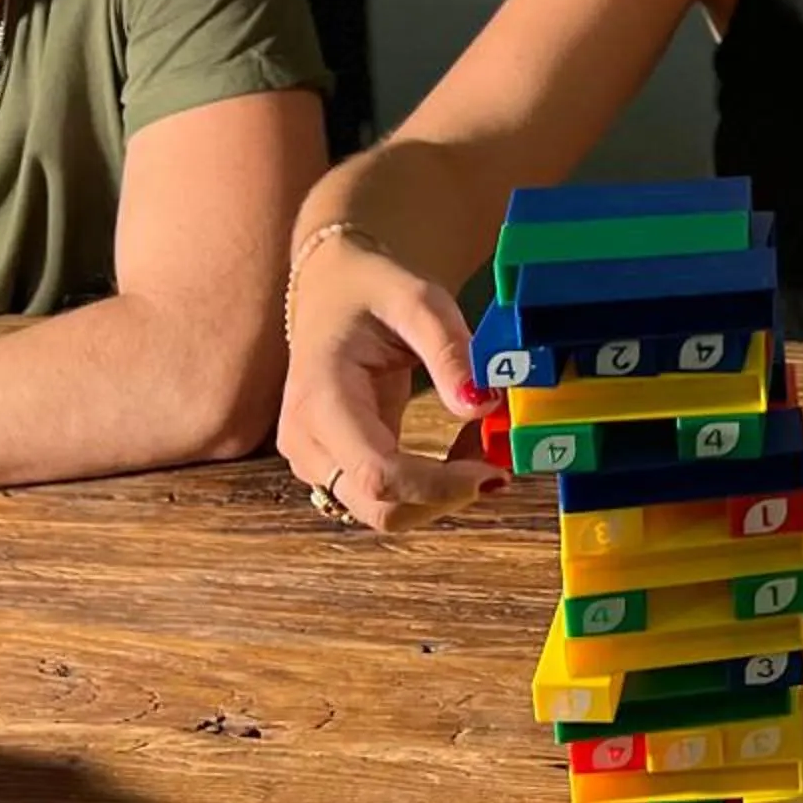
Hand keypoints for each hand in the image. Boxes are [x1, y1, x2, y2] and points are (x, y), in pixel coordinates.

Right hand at [274, 233, 504, 532]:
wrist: (330, 289)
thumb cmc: (372, 289)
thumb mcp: (418, 300)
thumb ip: (451, 351)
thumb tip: (482, 405)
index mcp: (322, 397)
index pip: (377, 474)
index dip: (439, 486)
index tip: (493, 469)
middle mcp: (306, 440)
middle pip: (379, 508)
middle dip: (446, 497)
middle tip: (495, 460)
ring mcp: (314, 460)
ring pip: (383, 513)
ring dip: (440, 495)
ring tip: (479, 444)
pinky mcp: (332, 468)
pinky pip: (384, 499)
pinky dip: (428, 488)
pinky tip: (458, 452)